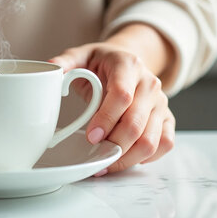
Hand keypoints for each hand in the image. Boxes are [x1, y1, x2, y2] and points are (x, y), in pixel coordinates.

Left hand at [49, 26, 174, 174]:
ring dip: (127, 157)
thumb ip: (65, 61)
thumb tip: (50, 69)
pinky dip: (147, 157)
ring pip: (151, 140)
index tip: (91, 136)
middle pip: (136, 123)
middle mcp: (149, 84)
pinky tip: (127, 157)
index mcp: (128, 65)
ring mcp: (160, 102)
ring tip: (106, 162)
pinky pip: (165, 144)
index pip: (122, 96)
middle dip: (113, 144)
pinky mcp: (166, 117)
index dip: (106, 119)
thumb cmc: (101, 62)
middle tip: (94, 153)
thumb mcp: (81, 55)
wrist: (125, 62)